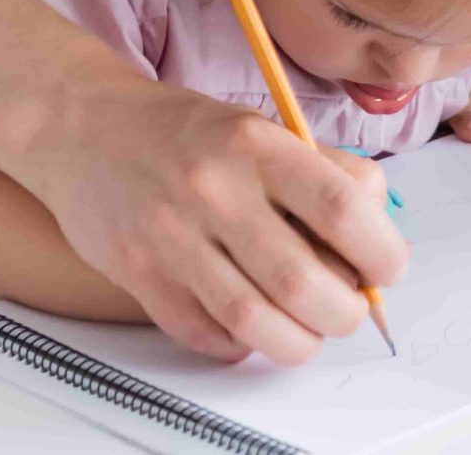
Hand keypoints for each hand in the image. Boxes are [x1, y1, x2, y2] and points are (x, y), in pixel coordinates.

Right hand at [12, 76, 406, 365]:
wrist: (82, 127)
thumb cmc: (187, 131)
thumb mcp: (263, 127)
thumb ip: (323, 173)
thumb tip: (378, 232)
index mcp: (258, 145)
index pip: (342, 210)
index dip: (380, 252)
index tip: (387, 268)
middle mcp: (215, 189)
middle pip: (301, 280)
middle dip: (343, 312)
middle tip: (350, 310)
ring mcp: (171, 235)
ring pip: (252, 320)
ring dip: (296, 340)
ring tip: (308, 330)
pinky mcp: (138, 272)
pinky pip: (202, 332)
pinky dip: (238, 344)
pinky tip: (250, 328)